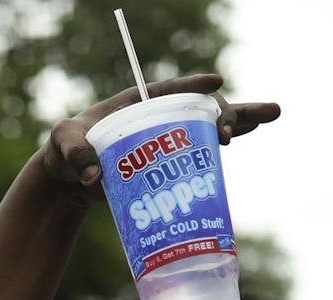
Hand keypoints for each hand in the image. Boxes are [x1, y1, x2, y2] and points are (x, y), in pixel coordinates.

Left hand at [42, 73, 280, 202]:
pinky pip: (202, 150)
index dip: (193, 86)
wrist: (66, 183)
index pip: (169, 90)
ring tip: (272, 116)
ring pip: (209, 124)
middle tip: (233, 131)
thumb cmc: (61, 154)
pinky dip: (224, 144)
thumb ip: (73, 152)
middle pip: (198, 108)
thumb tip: (93, 176)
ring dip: (240, 120)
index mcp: (136, 102)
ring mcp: (166, 139)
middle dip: (222, 113)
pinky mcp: (169, 163)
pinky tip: (250, 135)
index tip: (214, 82)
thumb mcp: (60, 144)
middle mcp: (158, 117)